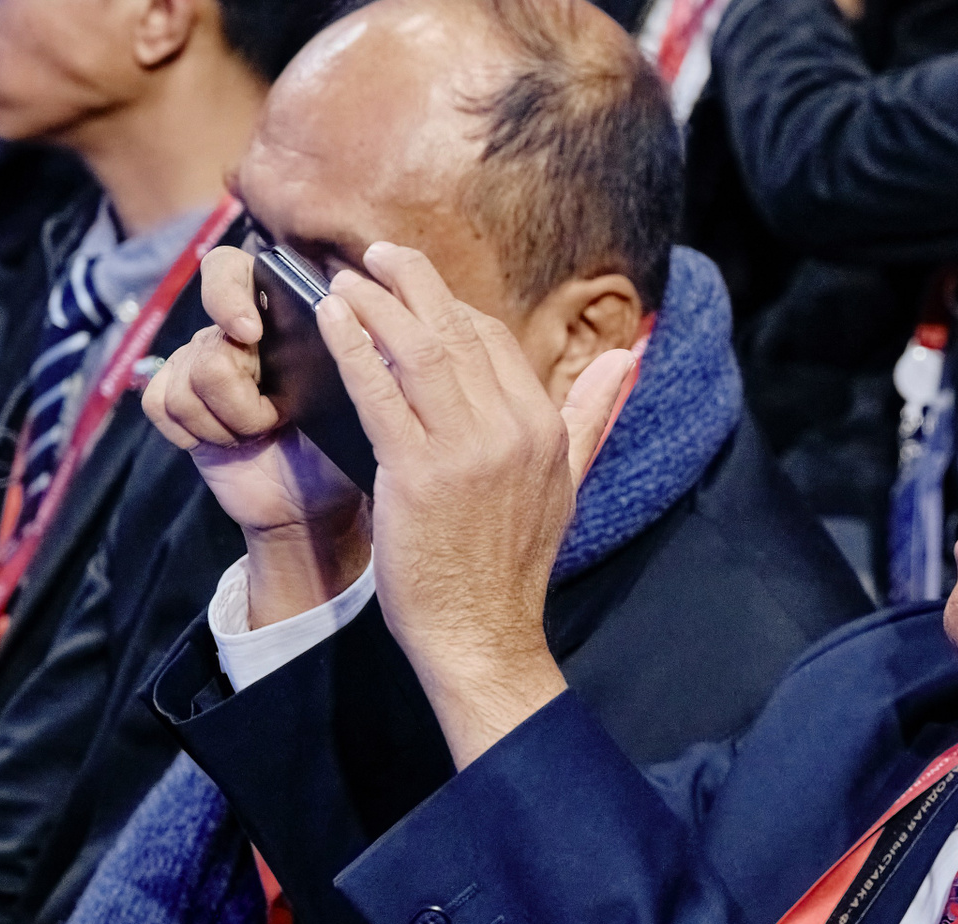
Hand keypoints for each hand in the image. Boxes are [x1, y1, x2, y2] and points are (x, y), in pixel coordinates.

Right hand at [144, 246, 368, 623]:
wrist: (322, 504)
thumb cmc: (351, 442)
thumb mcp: (367, 392)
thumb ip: (362, 350)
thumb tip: (358, 316)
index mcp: (280, 318)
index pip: (233, 269)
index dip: (229, 288)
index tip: (251, 329)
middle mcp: (236, 335)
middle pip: (207, 306)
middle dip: (225, 335)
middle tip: (247, 350)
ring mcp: (203, 368)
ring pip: (195, 366)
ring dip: (236, 411)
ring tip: (267, 428)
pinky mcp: (178, 407)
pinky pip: (165, 402)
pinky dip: (204, 430)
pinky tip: (234, 444)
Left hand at [316, 241, 635, 767]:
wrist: (484, 632)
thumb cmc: (511, 564)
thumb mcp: (566, 482)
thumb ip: (589, 414)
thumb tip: (627, 359)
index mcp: (543, 428)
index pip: (494, 342)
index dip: (449, 307)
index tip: (414, 290)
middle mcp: (512, 430)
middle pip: (455, 333)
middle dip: (412, 285)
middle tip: (375, 256)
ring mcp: (466, 451)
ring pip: (418, 352)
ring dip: (377, 306)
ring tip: (343, 280)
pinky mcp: (418, 474)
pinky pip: (380, 392)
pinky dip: (353, 348)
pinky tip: (331, 321)